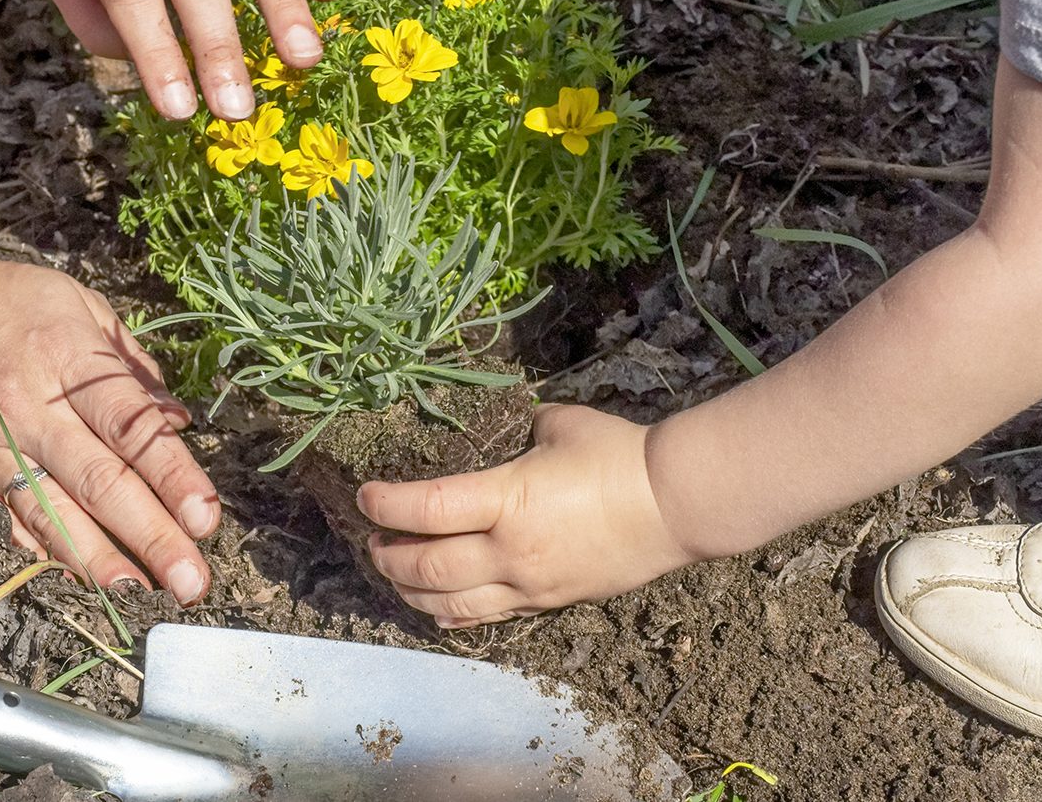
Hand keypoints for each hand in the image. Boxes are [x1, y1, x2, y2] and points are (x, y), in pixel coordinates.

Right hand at [0, 246, 219, 604]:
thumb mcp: (81, 307)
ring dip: (101, 561)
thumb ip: (132, 366)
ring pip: (51, 516)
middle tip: (193, 581)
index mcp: (68, 360)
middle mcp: (29, 410)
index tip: (206, 517)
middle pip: (100, 483)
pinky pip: (5, 524)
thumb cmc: (7, 303)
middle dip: (151, 536)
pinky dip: (43, 556)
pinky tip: (80, 581)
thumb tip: (178, 421)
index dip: (173, 476)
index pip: (131, 428)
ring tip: (144, 594)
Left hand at [358, 404, 690, 625]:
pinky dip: (452, 614)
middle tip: (373, 543)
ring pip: (451, 603)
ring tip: (393, 576)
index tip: (364, 497)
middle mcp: (511, 550)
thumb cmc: (618, 454)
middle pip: (428, 567)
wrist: (676, 505)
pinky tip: (436, 608)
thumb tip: (509, 434)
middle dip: (389, 557)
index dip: (387, 504)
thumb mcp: (560, 425)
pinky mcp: (548, 601)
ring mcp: (529, 583)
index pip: (428, 509)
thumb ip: (522, 432)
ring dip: (411, 591)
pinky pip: (488, 617)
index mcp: (508, 499)